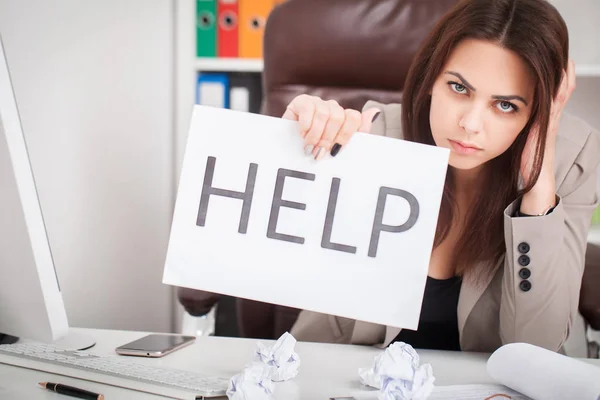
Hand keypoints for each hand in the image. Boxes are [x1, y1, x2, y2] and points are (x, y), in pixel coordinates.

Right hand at [282, 95, 380, 159]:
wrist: (289, 148)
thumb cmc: (315, 149)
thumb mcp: (337, 146)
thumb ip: (359, 131)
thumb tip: (375, 111)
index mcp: (343, 117)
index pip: (354, 117)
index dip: (346, 135)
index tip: (336, 151)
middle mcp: (332, 107)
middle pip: (338, 117)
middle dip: (328, 139)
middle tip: (319, 153)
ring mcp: (317, 103)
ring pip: (324, 114)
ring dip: (315, 135)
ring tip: (308, 147)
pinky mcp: (302, 101)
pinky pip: (309, 109)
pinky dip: (306, 125)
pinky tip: (301, 134)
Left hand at [520, 59, 575, 185]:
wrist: (536, 176)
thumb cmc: (527, 157)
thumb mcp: (522, 134)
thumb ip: (519, 122)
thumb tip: (503, 111)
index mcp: (544, 116)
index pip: (553, 89)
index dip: (556, 73)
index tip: (551, 55)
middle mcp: (551, 114)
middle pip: (563, 85)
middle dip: (563, 66)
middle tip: (562, 48)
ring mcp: (552, 118)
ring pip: (563, 90)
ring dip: (564, 72)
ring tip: (563, 54)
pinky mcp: (549, 123)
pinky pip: (557, 101)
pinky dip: (560, 86)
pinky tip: (559, 73)